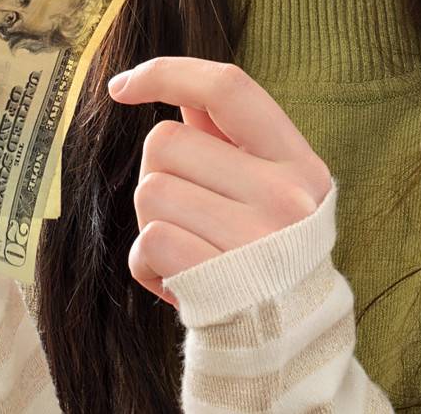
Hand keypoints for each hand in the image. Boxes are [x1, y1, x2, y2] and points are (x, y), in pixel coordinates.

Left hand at [106, 56, 332, 308]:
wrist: (286, 348)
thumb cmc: (265, 256)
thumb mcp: (270, 190)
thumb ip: (229, 139)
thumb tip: (174, 90)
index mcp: (299, 162)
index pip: (228, 87)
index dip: (167, 72)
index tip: (120, 86)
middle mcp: (285, 195)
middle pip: (167, 141)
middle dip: (159, 174)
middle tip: (191, 215)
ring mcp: (255, 239)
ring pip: (150, 190)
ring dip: (153, 221)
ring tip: (190, 248)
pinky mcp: (218, 280)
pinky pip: (147, 241)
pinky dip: (148, 263)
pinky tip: (179, 279)